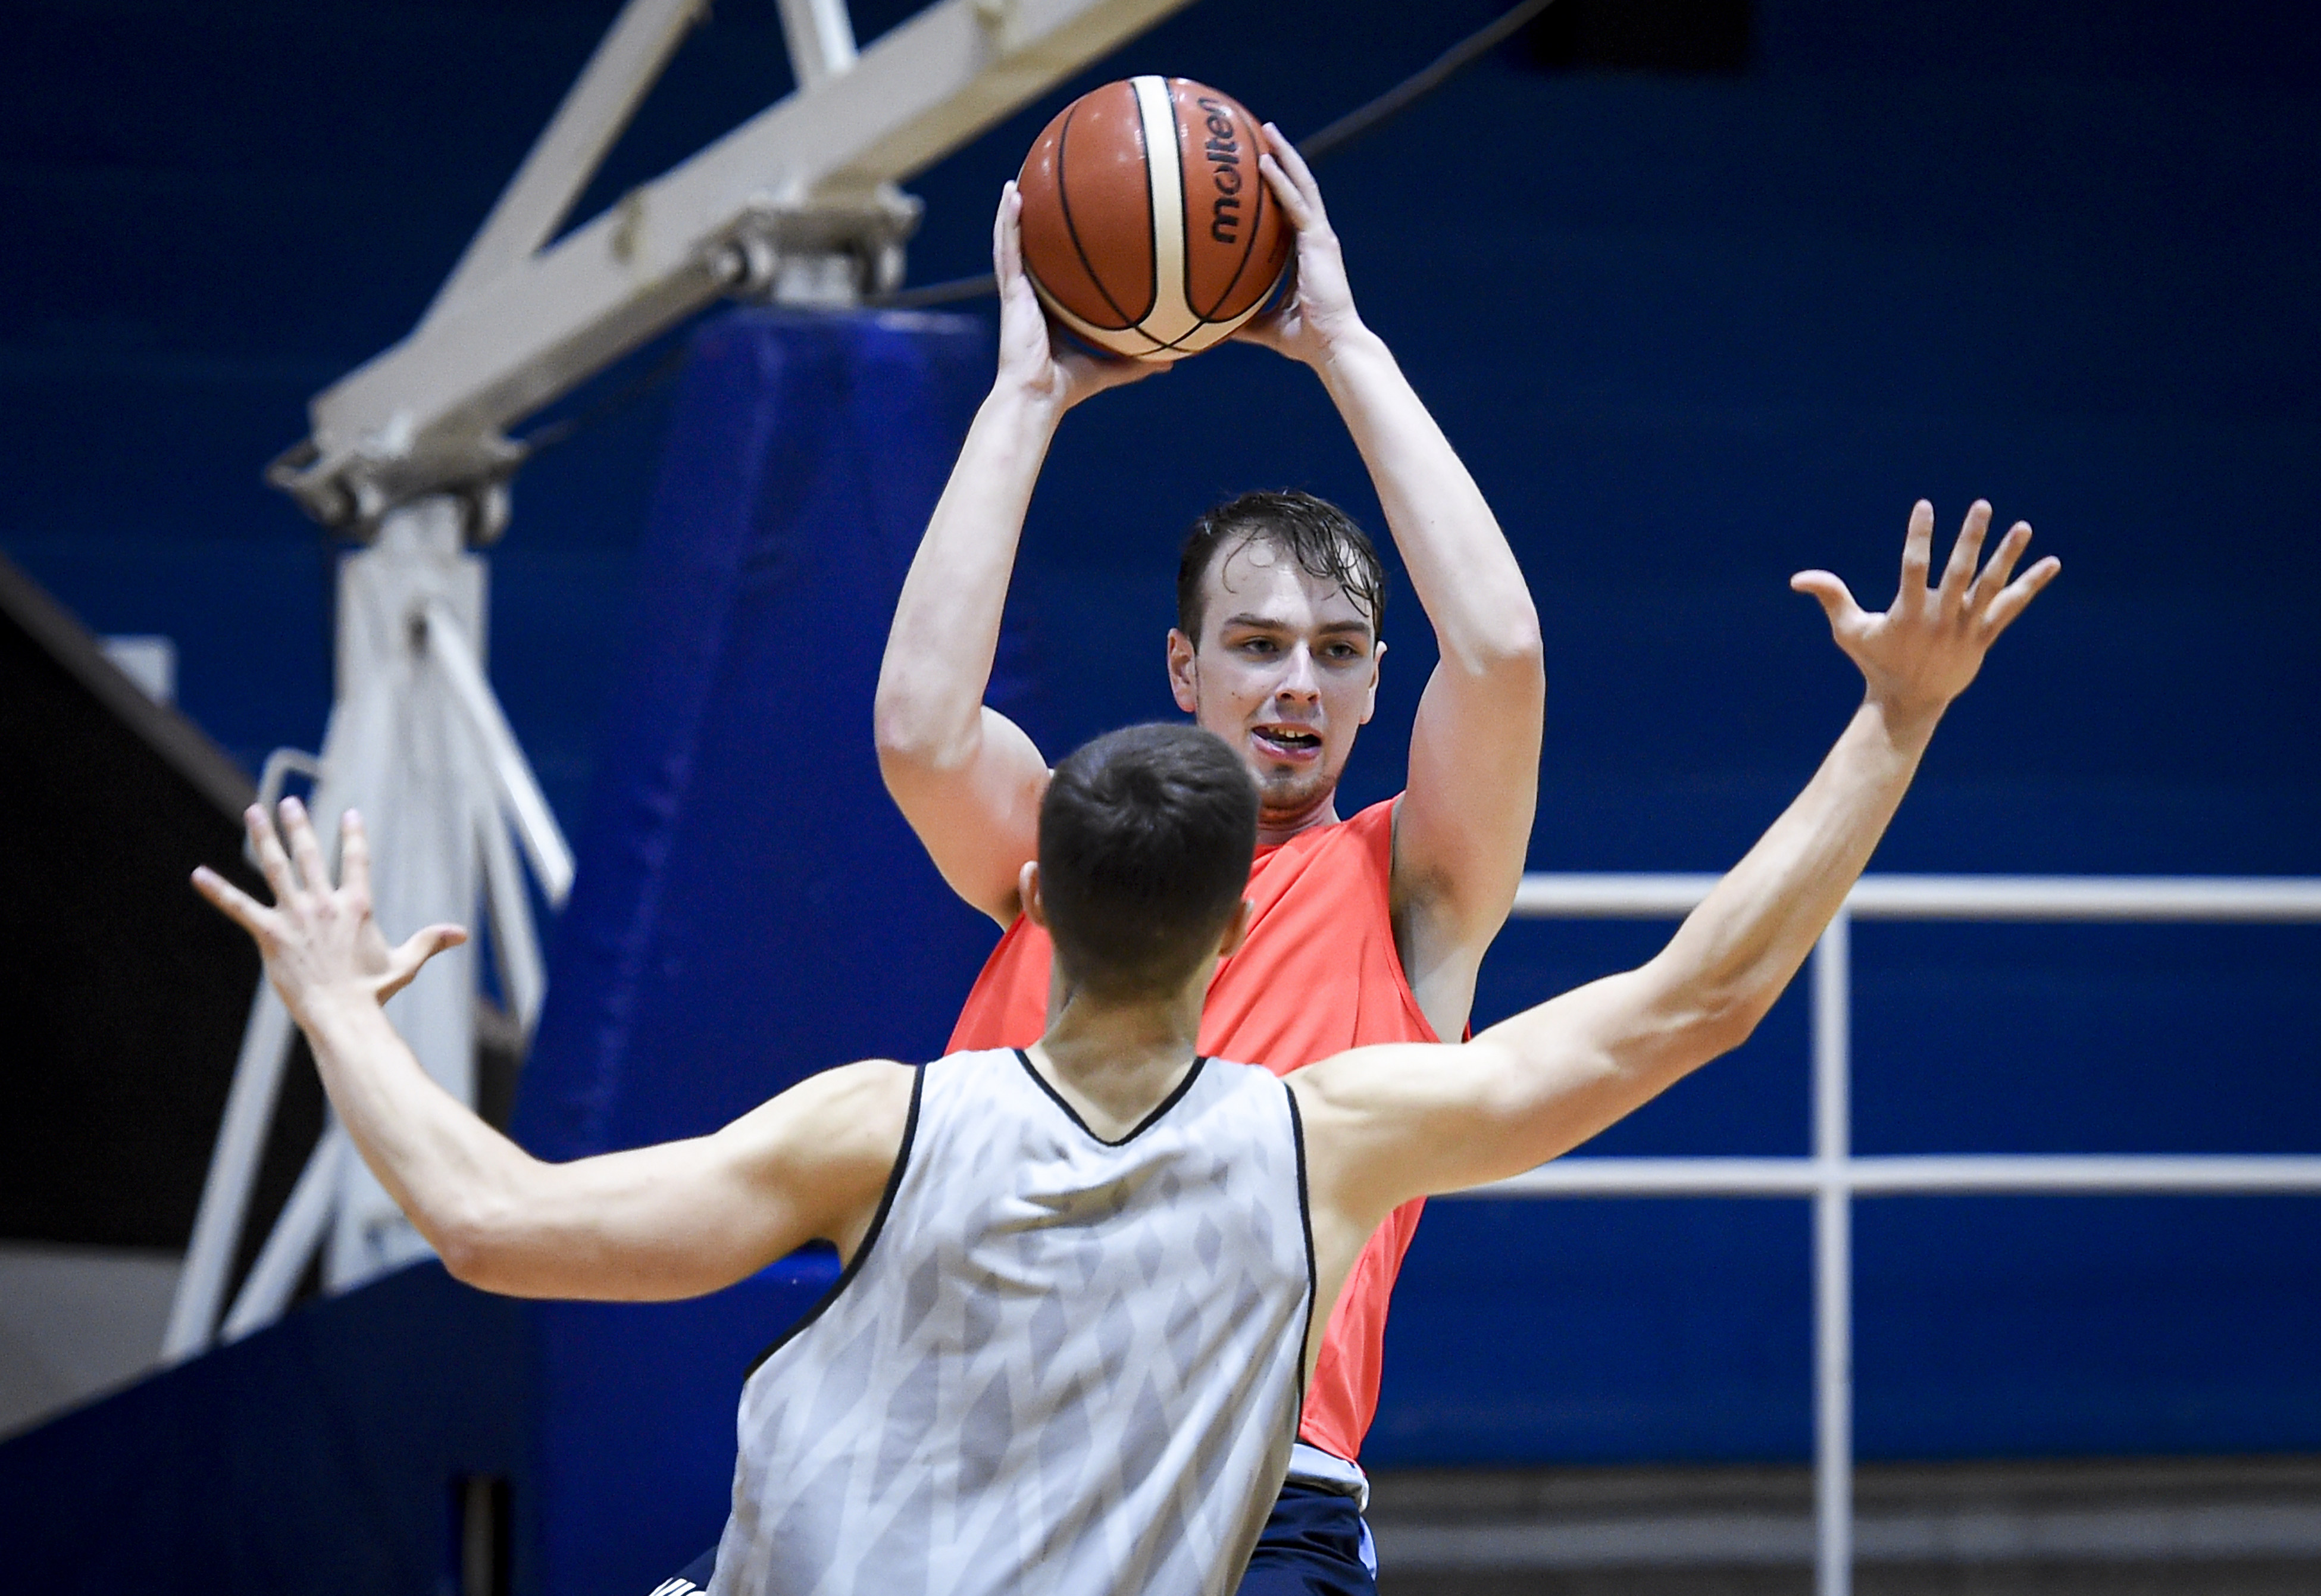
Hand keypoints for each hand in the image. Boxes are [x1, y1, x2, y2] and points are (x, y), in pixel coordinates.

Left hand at [192, 799, 466, 1020]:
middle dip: (299, 825)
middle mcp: (325, 903)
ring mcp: (295, 916)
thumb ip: (429, 941)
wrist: (343, 1014)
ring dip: (263, 837)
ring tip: (254, 811)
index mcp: (357, 906)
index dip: (354, 835)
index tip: (351, 814)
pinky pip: (239, 907)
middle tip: (290, 803)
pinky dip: (218, 890)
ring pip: (276, 867)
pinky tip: (198, 874)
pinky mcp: (270, 934)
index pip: (356, 860)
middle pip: (310, 854)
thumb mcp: (405, 963)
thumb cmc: (374, 992)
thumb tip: (462, 933)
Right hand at [990, 181, 1160, 414]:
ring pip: (1012, 242)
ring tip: (1017, 180)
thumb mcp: (1108, 368)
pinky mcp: (1010, 290)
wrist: (1037, 396)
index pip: (1054, 276)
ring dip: (1013, 211)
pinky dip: (1008, 220)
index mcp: (1048, 312)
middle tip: (1041, 191)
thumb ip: (1135, 362)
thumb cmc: (1065, 388)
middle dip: (1033, 223)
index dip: (1058, 253)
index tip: (1071, 229)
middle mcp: (1031, 297)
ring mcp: (1017, 292)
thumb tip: (1170, 362)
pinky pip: (1008, 247)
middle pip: (1032, 252)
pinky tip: (1013, 193)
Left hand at [1233, 124, 1365, 365]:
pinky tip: (1264, 162)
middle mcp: (1317, 239)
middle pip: (1300, 188)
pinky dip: (1281, 182)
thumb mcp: (1266, 327)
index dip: (1279, 188)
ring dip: (1284, 156)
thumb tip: (1211, 326)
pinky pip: (1297, 204)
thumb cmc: (1305, 341)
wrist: (1332, 346)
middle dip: (1283, 159)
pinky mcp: (1320, 241)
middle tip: (1264, 133)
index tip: (1260, 168)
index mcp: (1308, 253)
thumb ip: (1242, 321)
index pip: (1292, 212)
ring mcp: (1321, 237)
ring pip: (1302, 185)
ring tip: (1267, 131)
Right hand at [1793, 500, 2059, 726]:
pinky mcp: (1983, 637)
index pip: (1914, 567)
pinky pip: (2011, 607)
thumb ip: (1831, 598)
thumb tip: (1799, 578)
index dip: (1919, 536)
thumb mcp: (1850, 631)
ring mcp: (1965, 628)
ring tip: (2023, 527)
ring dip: (2008, 556)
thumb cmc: (1876, 663)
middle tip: (1981, 506)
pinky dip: (2031, 585)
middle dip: (1970, 538)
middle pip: (1959, 572)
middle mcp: (1940, 618)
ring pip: (1990, 586)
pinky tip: (2052, 563)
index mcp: (1908, 613)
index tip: (1924, 507)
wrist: (1908, 702)